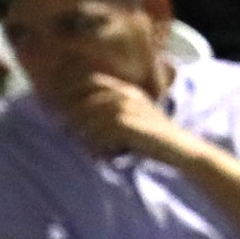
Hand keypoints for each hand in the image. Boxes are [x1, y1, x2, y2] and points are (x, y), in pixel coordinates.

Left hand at [53, 66, 185, 163]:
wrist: (181, 149)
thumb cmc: (157, 139)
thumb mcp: (137, 118)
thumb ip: (115, 112)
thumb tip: (80, 120)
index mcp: (128, 90)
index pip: (92, 81)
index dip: (72, 89)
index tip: (57, 105)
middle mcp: (125, 95)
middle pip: (86, 100)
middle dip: (72, 115)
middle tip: (66, 131)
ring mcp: (125, 108)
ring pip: (88, 119)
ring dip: (84, 136)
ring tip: (89, 150)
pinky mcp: (124, 124)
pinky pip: (97, 134)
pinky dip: (95, 147)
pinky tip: (101, 156)